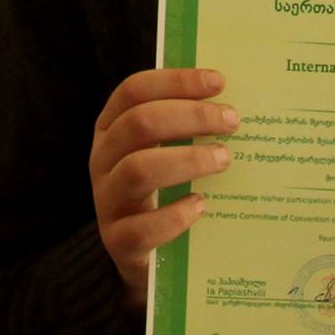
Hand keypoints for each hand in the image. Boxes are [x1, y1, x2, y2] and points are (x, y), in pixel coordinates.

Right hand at [89, 67, 238, 308]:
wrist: (139, 252)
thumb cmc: (160, 189)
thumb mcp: (163, 151)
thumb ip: (185, 126)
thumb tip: (232, 102)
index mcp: (111, 127)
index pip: (134, 91)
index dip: (175, 81)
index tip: (218, 82)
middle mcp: (102, 158)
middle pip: (139, 124)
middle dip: (190, 116)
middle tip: (231, 121)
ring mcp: (107, 200)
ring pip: (138, 170)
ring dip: (187, 160)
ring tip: (224, 159)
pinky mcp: (118, 241)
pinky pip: (142, 228)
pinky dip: (175, 216)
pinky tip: (201, 206)